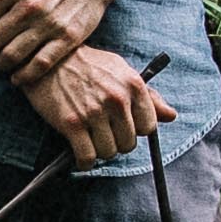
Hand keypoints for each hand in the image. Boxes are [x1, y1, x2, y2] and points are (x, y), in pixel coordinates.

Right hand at [27, 43, 170, 167]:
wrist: (49, 60)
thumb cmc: (88, 66)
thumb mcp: (122, 72)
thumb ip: (148, 96)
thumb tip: (171, 116)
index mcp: (133, 85)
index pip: (149, 127)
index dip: (136, 130)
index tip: (123, 125)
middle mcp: (116, 99)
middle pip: (129, 144)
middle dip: (117, 142)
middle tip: (103, 131)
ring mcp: (94, 112)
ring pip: (109, 153)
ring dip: (100, 150)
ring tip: (91, 137)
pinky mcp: (72, 124)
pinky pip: (87, 158)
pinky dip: (84, 161)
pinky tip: (81, 152)